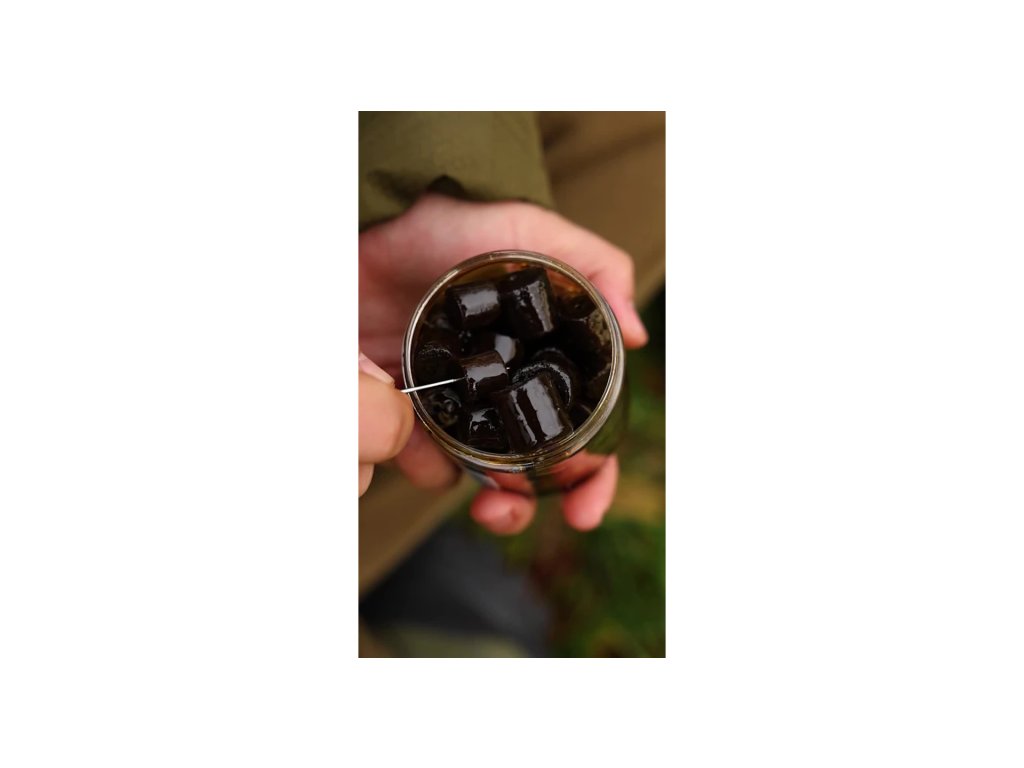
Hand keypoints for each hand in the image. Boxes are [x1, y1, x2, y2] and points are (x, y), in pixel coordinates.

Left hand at [359, 193, 647, 531]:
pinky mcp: (396, 397)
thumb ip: (596, 270)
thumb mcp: (537, 237)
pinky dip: (412, 456)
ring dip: (464, 490)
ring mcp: (447, 396)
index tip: (585, 511)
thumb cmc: (461, 220)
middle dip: (519, 507)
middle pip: (522, 470)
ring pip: (466, 472)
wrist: (379, 216)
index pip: (577, 433)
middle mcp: (497, 388)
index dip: (591, 478)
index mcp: (538, 363)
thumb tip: (638, 334)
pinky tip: (411, 433)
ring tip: (458, 482)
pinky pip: (406, 448)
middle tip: (502, 513)